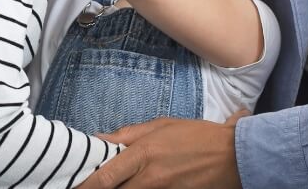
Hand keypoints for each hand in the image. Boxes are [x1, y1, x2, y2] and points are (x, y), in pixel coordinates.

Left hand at [77, 114, 244, 188]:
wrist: (234, 156)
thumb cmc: (197, 137)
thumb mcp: (161, 126)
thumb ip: (128, 134)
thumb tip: (99, 139)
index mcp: (144, 154)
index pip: (105, 177)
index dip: (86, 186)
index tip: (73, 187)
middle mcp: (150, 177)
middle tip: (83, 187)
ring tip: (110, 186)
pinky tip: (136, 187)